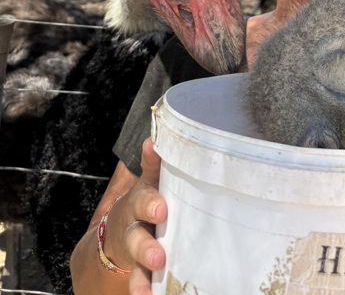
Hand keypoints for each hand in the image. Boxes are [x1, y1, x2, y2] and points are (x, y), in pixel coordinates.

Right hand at [120, 138, 167, 293]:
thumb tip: (155, 137)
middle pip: (136, 236)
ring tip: (149, 285)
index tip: (159, 198)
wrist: (113, 236)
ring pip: (135, 266)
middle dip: (146, 244)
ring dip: (142, 278)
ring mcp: (134, 252)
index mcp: (141, 200)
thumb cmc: (145, 202)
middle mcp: (134, 226)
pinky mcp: (139, 273)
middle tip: (159, 249)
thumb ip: (156, 163)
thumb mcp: (150, 181)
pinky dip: (144, 291)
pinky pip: (140, 284)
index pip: (144, 193)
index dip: (150, 196)